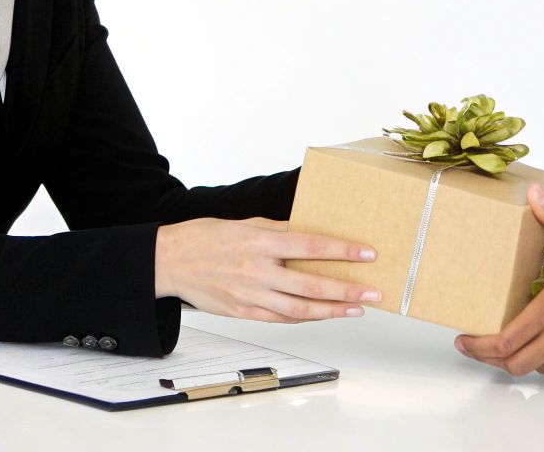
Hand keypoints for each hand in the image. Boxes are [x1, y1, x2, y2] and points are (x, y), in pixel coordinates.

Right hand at [154, 217, 379, 323]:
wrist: (170, 261)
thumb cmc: (207, 238)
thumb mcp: (245, 224)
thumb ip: (279, 230)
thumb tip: (311, 230)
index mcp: (260, 243)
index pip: (310, 245)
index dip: (342, 250)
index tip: (367, 252)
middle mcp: (257, 270)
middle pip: (311, 284)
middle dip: (347, 289)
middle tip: (373, 292)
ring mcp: (250, 295)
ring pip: (300, 308)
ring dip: (333, 310)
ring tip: (356, 308)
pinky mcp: (243, 312)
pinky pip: (281, 319)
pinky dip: (306, 318)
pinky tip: (324, 314)